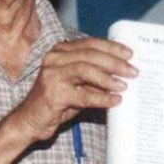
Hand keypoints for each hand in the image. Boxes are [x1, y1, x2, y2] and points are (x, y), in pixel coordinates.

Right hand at [12, 37, 136, 140]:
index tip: (130, 54)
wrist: (31, 120)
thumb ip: (95, 74)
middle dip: (114, 63)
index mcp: (60, 51)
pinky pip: (83, 95)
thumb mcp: (78, 83)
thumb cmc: (58, 100)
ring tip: (124, 86)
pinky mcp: (53, 94)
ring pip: (85, 70)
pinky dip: (101, 98)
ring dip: (108, 78)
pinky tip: (114, 101)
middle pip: (90, 55)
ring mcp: (52, 75)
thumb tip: (123, 70)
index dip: (111, 47)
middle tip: (132, 71)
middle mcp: (54, 58)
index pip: (90, 44)